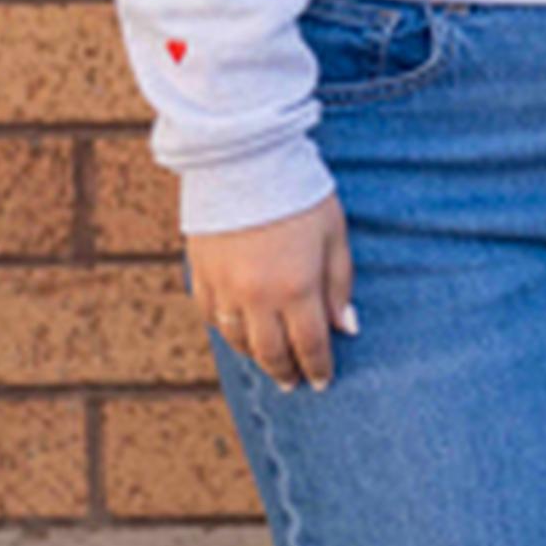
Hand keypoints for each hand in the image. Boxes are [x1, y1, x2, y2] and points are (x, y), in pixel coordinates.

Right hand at [185, 196, 355, 391]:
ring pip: (236, 339)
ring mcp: (223, 287)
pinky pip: (210, 315)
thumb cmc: (300, 194)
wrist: (244, 161)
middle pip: (270, 352)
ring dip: (254, 356)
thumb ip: (339, 285)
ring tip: (268, 363)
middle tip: (294, 384)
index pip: (309, 344)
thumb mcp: (334, 235)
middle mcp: (256, 296)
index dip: (318, 368)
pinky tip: (236, 332)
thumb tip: (345, 328)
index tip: (324, 381)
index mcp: (295, 288)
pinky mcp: (200, 273)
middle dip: (285, 371)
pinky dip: (225, 329)